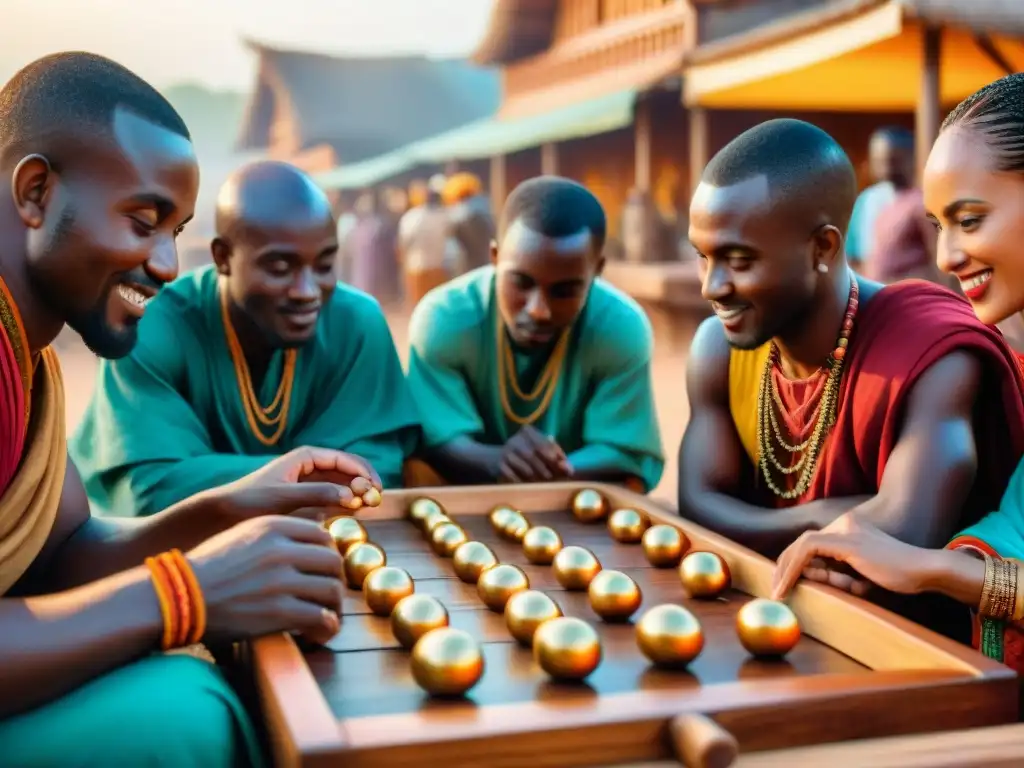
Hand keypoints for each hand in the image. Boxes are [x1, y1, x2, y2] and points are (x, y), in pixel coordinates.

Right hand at [186, 516, 343, 642]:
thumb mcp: (241, 535)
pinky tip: (318, 633)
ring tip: (326, 618)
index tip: (322, 571)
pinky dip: (326, 628)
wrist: (176, 597)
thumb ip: (274, 534)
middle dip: (335, 581)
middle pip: (333, 562)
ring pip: (332, 590)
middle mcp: (282, 549)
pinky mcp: (279, 611)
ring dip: (334, 607)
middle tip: (327, 597)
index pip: (323, 536)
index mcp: (274, 526)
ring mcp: (282, 580)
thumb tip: (310, 538)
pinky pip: (321, 618)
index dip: (328, 555)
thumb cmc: (206, 569)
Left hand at [214, 447, 381, 522]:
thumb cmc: (250, 500)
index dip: (363, 471)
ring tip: (367, 507)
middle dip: (364, 482)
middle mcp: (311, 466)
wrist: (224, 513)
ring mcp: (310, 481)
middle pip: (347, 470)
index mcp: (306, 456)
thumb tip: (351, 496)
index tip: (376, 488)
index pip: (344, 459)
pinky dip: (346, 502)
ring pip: (343, 483)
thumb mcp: (284, 497)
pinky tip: (352, 512)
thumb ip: (317, 494)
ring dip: (357, 492)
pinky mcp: (307, 497)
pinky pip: (334, 496)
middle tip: (375, 500)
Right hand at [498, 426, 572, 482]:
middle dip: (547, 468)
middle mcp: (516, 440)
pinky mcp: (499, 466)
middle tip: (553, 477)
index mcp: (528, 432)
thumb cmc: (525, 455)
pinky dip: (524, 483)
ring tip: (542, 483)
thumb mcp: (540, 450)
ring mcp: (506, 452)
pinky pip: (515, 477)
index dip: (557, 456)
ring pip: (526, 468)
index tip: (566, 468)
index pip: (544, 443)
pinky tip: (528, 485)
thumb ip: (556, 457)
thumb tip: (569, 469)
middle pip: (535, 454)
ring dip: (537, 478)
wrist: (495, 458)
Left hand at [771, 514, 929, 599]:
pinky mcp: (847, 542)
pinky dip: (794, 567)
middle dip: (784, 565)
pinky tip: (787, 583)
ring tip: (779, 590)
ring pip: (803, 546)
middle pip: (803, 542)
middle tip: (774, 588)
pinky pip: (808, 550)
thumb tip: (806, 574)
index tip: (783, 581)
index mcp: (849, 528)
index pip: (812, 543)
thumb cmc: (896, 577)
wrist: (923, 572)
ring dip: (788, 570)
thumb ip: (834, 571)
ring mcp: (845, 530)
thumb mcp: (858, 575)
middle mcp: (844, 524)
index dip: (794, 562)